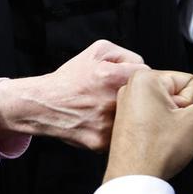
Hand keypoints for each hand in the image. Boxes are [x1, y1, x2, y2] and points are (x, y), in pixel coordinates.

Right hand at [0, 40, 149, 150]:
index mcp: (113, 77)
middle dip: (136, 98)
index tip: (130, 81)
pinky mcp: (101, 142)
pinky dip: (115, 131)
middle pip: (145, 101)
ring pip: (135, 122)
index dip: (139, 78)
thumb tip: (143, 67)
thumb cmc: (70, 78)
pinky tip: (101, 123)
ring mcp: (107, 124)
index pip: (148, 76)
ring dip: (128, 116)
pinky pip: (120, 137)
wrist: (43, 103)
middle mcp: (111, 101)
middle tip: (118, 96)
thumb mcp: (97, 51)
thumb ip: (125, 54)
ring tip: (107, 109)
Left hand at [104, 70, 192, 181]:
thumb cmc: (159, 148)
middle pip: (175, 92)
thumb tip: (188, 112)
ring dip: (169, 121)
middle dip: (179, 110)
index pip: (188, 81)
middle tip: (169, 128)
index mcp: (145, 77)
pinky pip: (153, 117)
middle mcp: (131, 86)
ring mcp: (125, 103)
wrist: (134, 177)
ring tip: (161, 136)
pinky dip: (157, 128)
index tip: (177, 118)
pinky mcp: (124, 120)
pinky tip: (153, 141)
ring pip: (165, 107)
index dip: (190, 102)